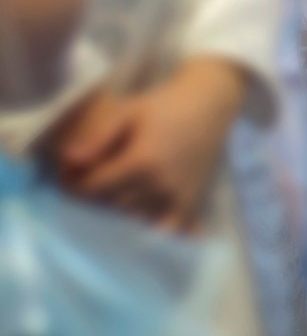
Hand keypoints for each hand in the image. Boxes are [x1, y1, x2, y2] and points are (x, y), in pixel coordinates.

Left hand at [50, 58, 249, 230]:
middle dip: (96, 198)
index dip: (76, 184)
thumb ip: (97, 140)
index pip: (94, 189)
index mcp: (141, 162)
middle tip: (93, 183)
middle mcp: (159, 185)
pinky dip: (154, 231)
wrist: (209, 104)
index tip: (71, 176)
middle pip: (111, 207)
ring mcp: (177, 196)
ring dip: (120, 212)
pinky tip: (145, 224)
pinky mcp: (191, 200)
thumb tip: (67, 162)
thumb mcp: (128, 113)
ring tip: (116, 194)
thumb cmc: (165, 105)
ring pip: (134, 220)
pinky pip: (168, 228)